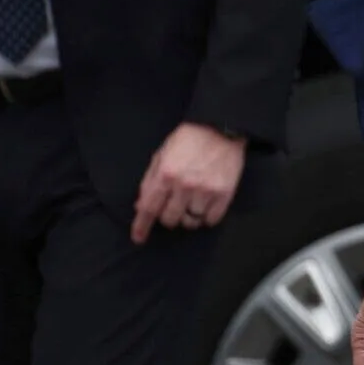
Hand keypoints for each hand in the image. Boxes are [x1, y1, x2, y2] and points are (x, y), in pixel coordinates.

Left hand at [130, 122, 244, 243]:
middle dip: (168, 216)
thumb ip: (149, 181)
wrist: (221, 127)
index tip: (138, 238)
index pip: (149, 209)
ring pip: (191, 222)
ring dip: (189, 216)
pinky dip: (206, 217)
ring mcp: (206, 191)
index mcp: (166, 174)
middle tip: (174, 205)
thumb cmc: (189, 139)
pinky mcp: (224, 193)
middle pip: (170, 220)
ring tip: (192, 203)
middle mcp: (185, 185)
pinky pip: (211, 220)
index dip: (141, 227)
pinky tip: (206, 205)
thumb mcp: (162, 154)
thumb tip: (141, 206)